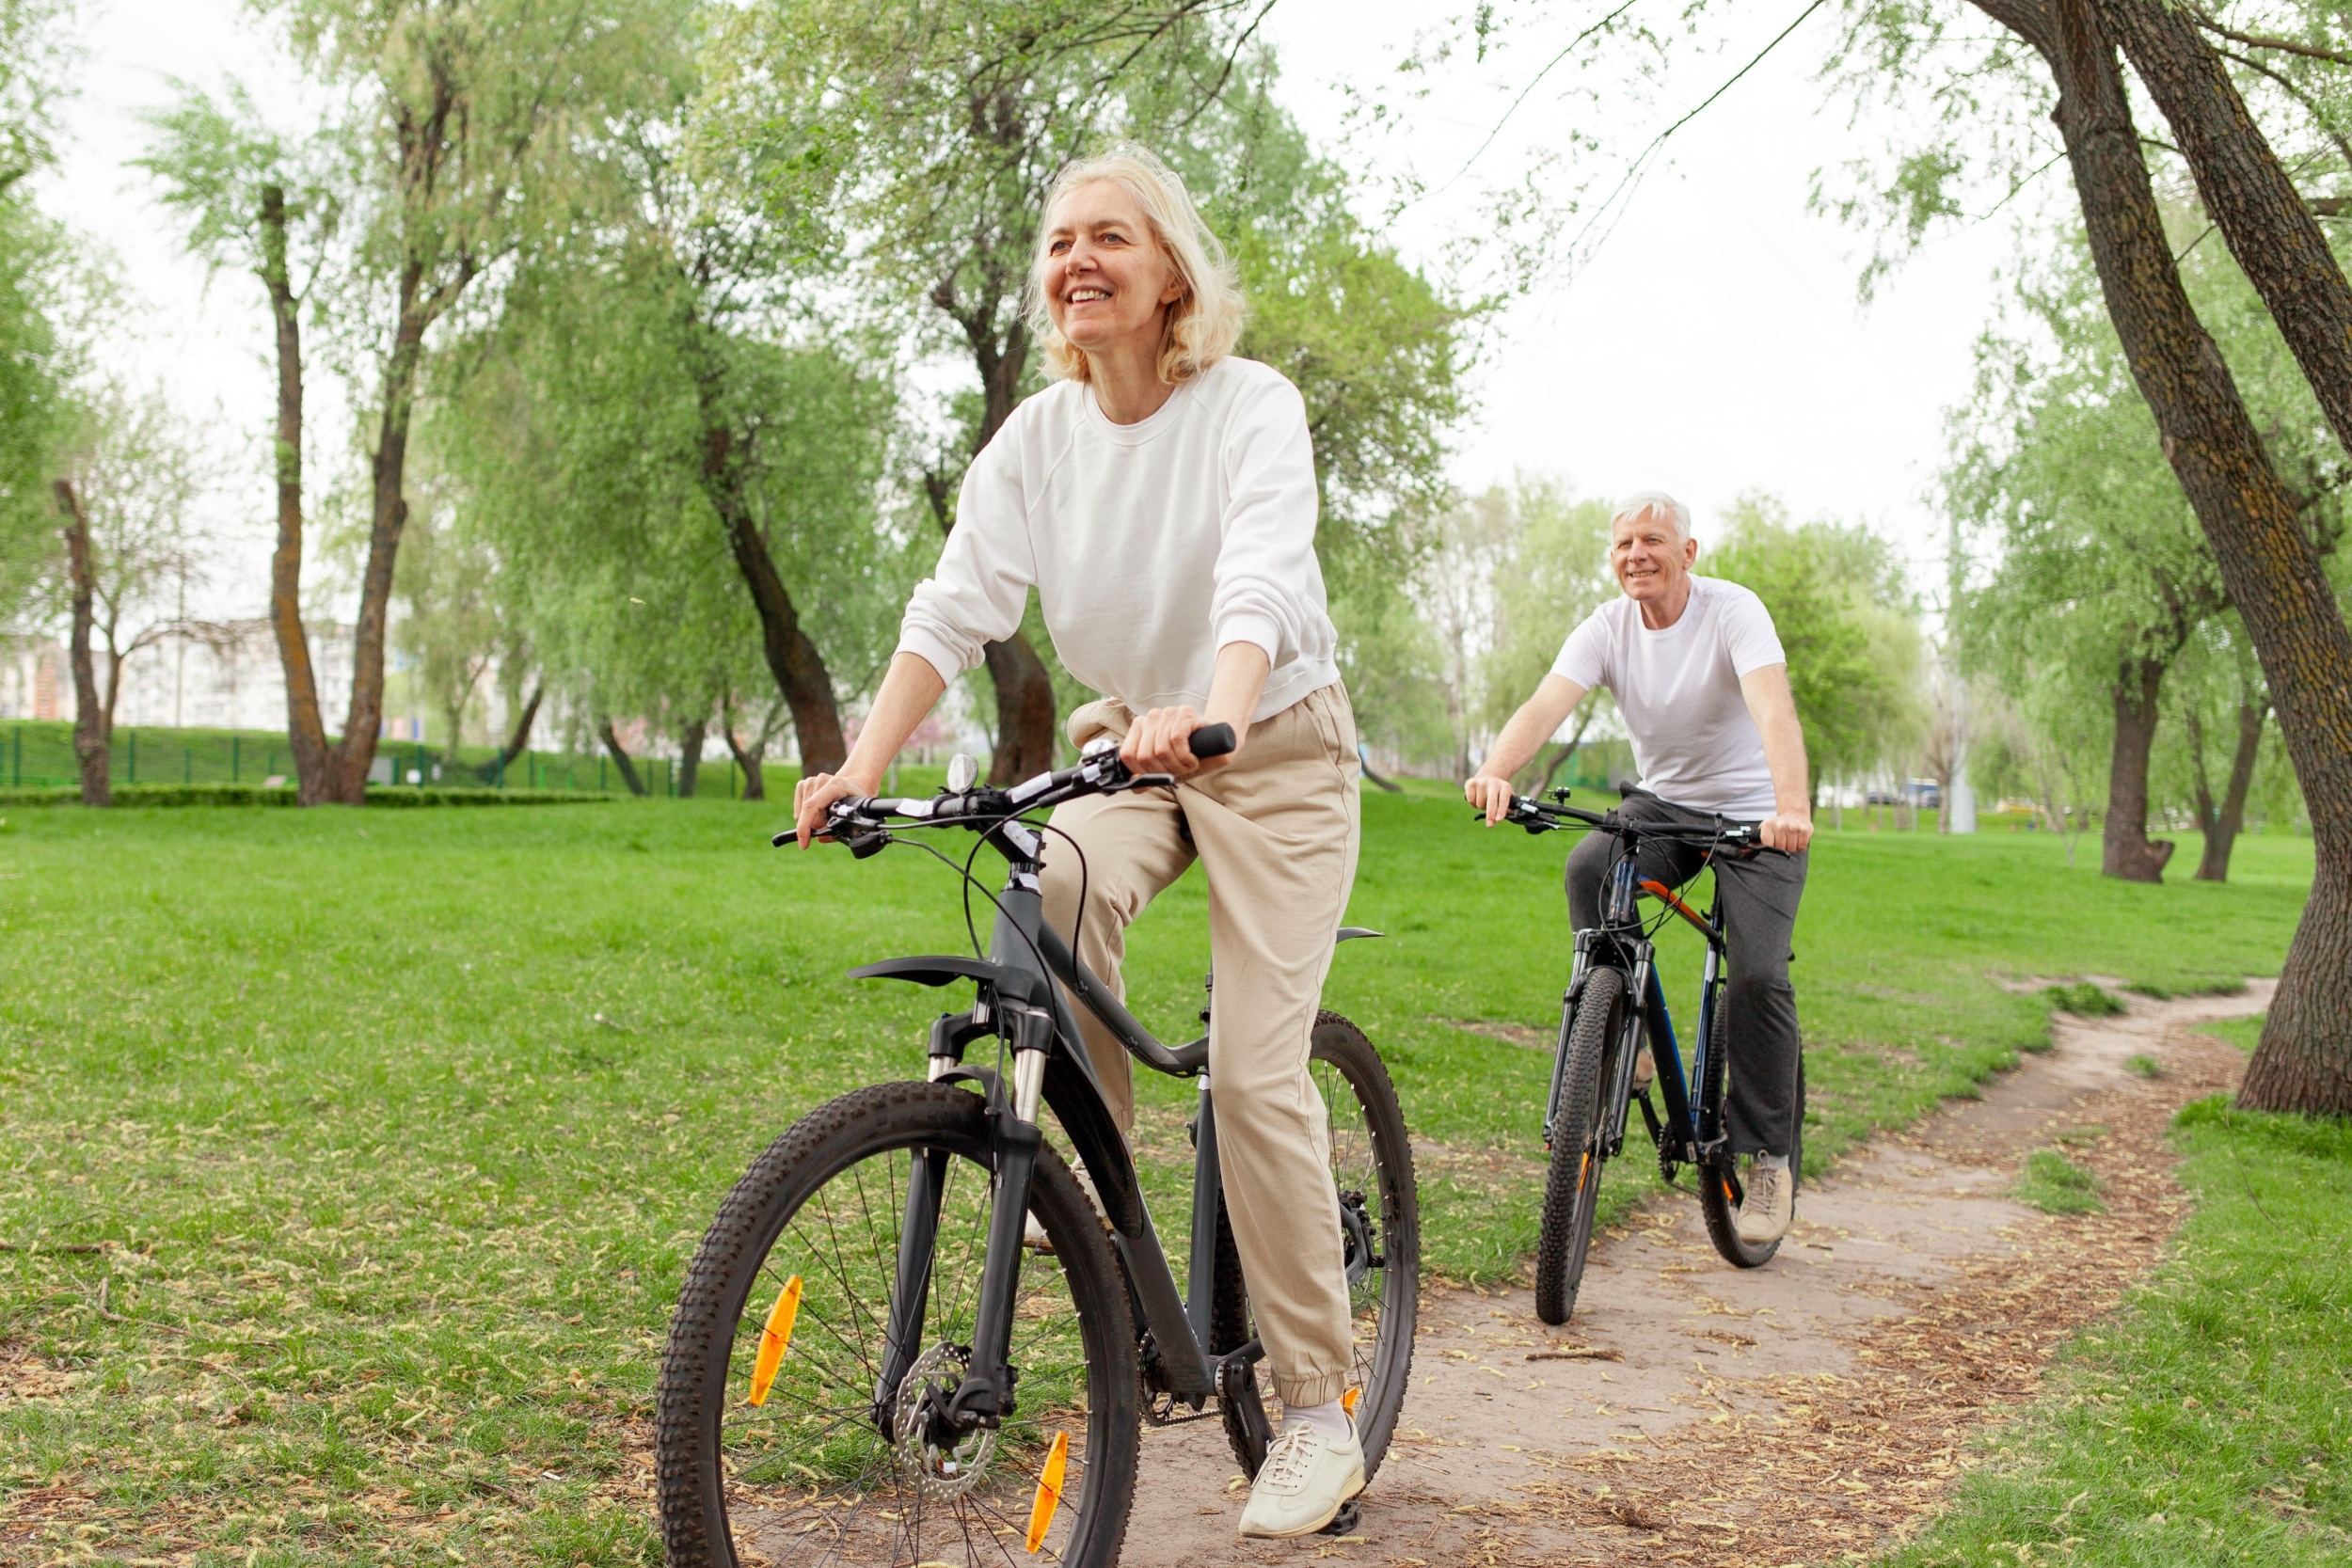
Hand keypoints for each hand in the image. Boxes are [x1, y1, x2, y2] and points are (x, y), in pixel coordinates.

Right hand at [792, 767, 878, 849]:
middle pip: (808, 813)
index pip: (812, 806)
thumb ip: (840, 830)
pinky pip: (798, 809)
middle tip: (830, 825)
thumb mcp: (855, 815)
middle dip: (815, 827)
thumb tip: (820, 838)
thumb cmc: (855, 801)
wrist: (852, 785)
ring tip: (827, 816)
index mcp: (835, 785)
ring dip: (811, 821)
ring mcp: (810, 781)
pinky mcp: (802, 784)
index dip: (805, 825)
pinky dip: (805, 817)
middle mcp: (820, 780)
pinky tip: (818, 812)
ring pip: (801, 813)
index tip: (803, 844)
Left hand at [1120, 704, 1237, 780]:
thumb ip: (1147, 776)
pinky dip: (1186, 757)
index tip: (1158, 776)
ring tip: (1187, 766)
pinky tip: (1193, 760)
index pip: (1127, 754)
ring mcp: (1168, 713)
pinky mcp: (1185, 713)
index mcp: (1140, 728)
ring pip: (1161, 750)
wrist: (1217, 744)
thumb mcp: (1165, 769)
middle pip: (1145, 755)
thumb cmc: (1188, 755)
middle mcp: (1151, 717)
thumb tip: (1134, 784)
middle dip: (1163, 771)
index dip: (1142, 772)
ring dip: (1177, 766)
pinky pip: (1177, 740)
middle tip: (1177, 772)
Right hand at [1465, 774, 1514, 824]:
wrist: (1487, 778)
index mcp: (1505, 787)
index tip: (1499, 820)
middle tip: (1490, 825)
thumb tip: (1510, 815)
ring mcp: (1481, 782)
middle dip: (1490, 815)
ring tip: (1484, 802)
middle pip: (1491, 801)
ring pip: (1480, 803)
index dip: (1501, 810)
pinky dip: (1473, 804)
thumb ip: (1508, 807)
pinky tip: (1476, 798)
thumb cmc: (1498, 793)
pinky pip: (1471, 800)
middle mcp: (1493, 783)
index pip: (1503, 799)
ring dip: (1481, 807)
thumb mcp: (1506, 797)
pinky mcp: (1471, 782)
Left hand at [1758, 808, 1812, 852]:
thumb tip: (1744, 852)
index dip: (1771, 847)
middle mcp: (1780, 825)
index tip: (1773, 842)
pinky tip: (1798, 838)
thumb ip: (1755, 842)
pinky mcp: (1805, 829)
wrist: (1794, 814)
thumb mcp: (1765, 831)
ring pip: (1792, 849)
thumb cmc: (1777, 827)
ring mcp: (1793, 827)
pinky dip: (1801, 846)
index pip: (1767, 845)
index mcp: (1768, 825)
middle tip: (1784, 840)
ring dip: (1792, 847)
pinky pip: (1802, 847)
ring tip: (1791, 839)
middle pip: (1781, 848)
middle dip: (1783, 848)